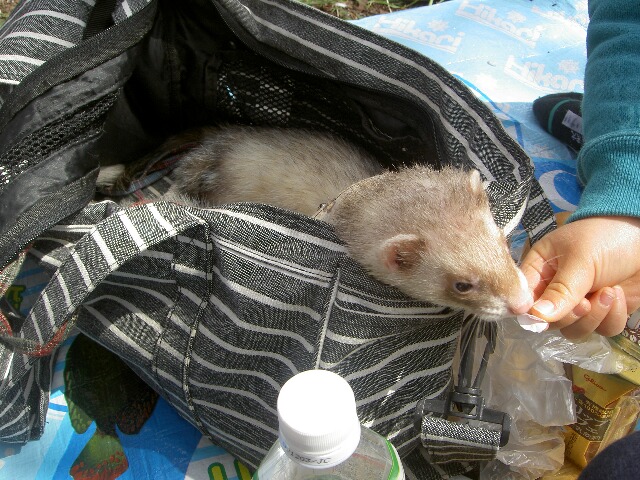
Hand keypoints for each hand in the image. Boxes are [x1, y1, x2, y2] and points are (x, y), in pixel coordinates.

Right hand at [520, 216, 639, 338]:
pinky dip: (611, 319)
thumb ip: (560, 290)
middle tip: (585, 300)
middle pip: (548, 322)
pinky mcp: (604, 312)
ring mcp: (579, 303)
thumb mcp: (580, 259)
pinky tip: (618, 296)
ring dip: (592, 318)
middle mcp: (554, 291)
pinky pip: (601, 331)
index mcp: (539, 271)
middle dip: (568, 316)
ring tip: (608, 292)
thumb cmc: (605, 237)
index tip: (545, 315)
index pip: (524, 300)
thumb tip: (536, 318)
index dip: (532, 312)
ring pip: (574, 331)